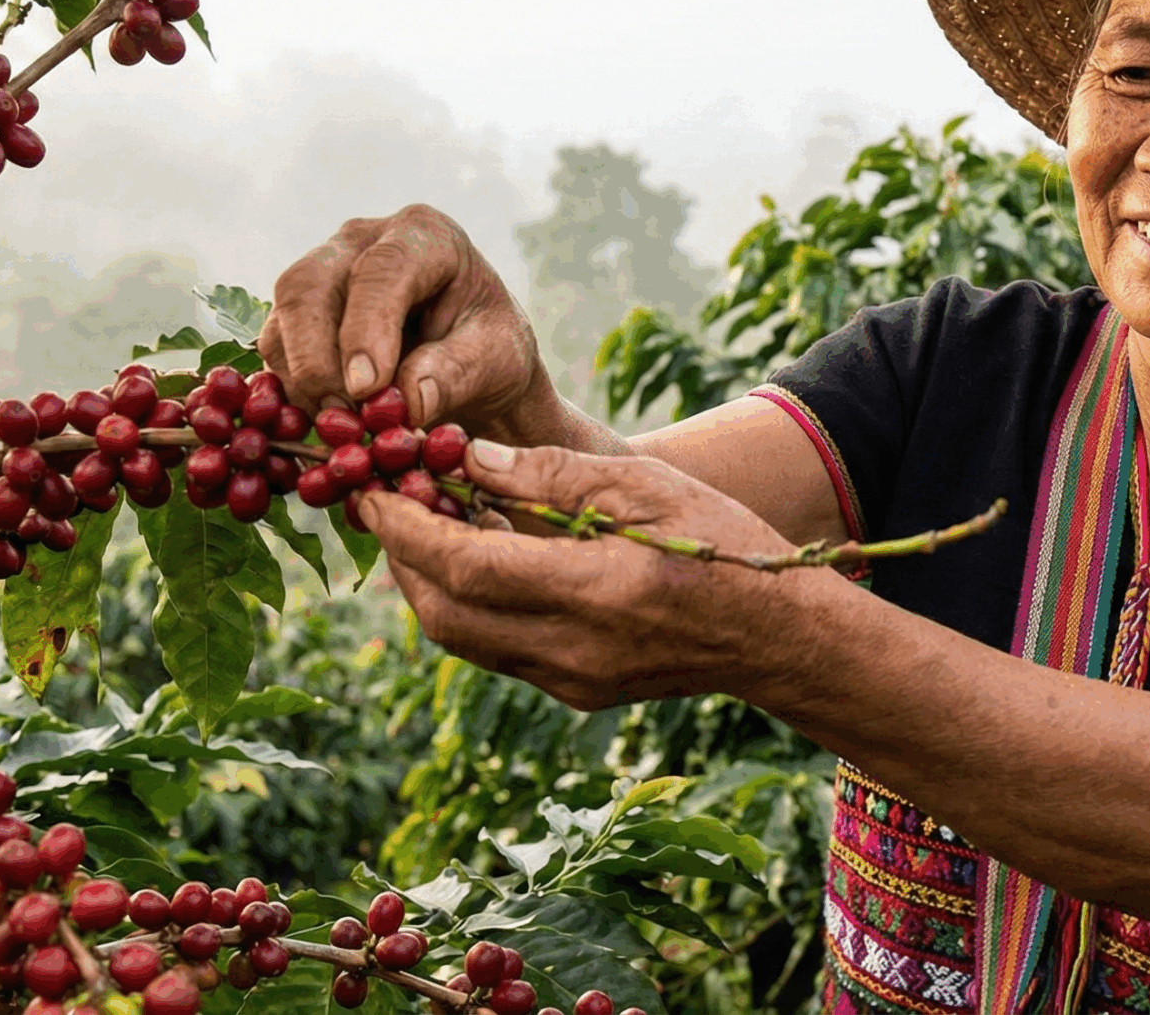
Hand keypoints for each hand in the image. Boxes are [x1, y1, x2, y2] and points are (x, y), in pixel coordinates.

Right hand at [259, 205, 549, 434]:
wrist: (474, 362)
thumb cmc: (491, 351)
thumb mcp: (497, 361)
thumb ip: (456, 375)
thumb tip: (407, 402)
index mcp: (424, 235)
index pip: (380, 271)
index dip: (366, 329)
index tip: (367, 388)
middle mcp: (363, 240)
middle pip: (310, 286)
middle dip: (318, 359)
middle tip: (345, 418)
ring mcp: (324, 270)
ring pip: (284, 318)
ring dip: (303, 380)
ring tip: (345, 426)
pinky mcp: (300, 310)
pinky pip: (275, 346)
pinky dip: (293, 388)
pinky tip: (329, 418)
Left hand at [359, 439, 820, 710]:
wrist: (777, 635)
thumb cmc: (722, 543)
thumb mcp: (647, 485)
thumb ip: (553, 474)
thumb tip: (466, 460)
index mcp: (596, 591)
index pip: (468, 568)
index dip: (407, 530)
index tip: (372, 490)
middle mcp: (573, 650)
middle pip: (445, 614)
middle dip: (401, 556)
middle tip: (384, 498)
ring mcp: (570, 680)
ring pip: (460, 637)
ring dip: (429, 580)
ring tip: (428, 518)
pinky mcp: (572, 691)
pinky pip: (494, 647)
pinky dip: (467, 600)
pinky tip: (480, 553)